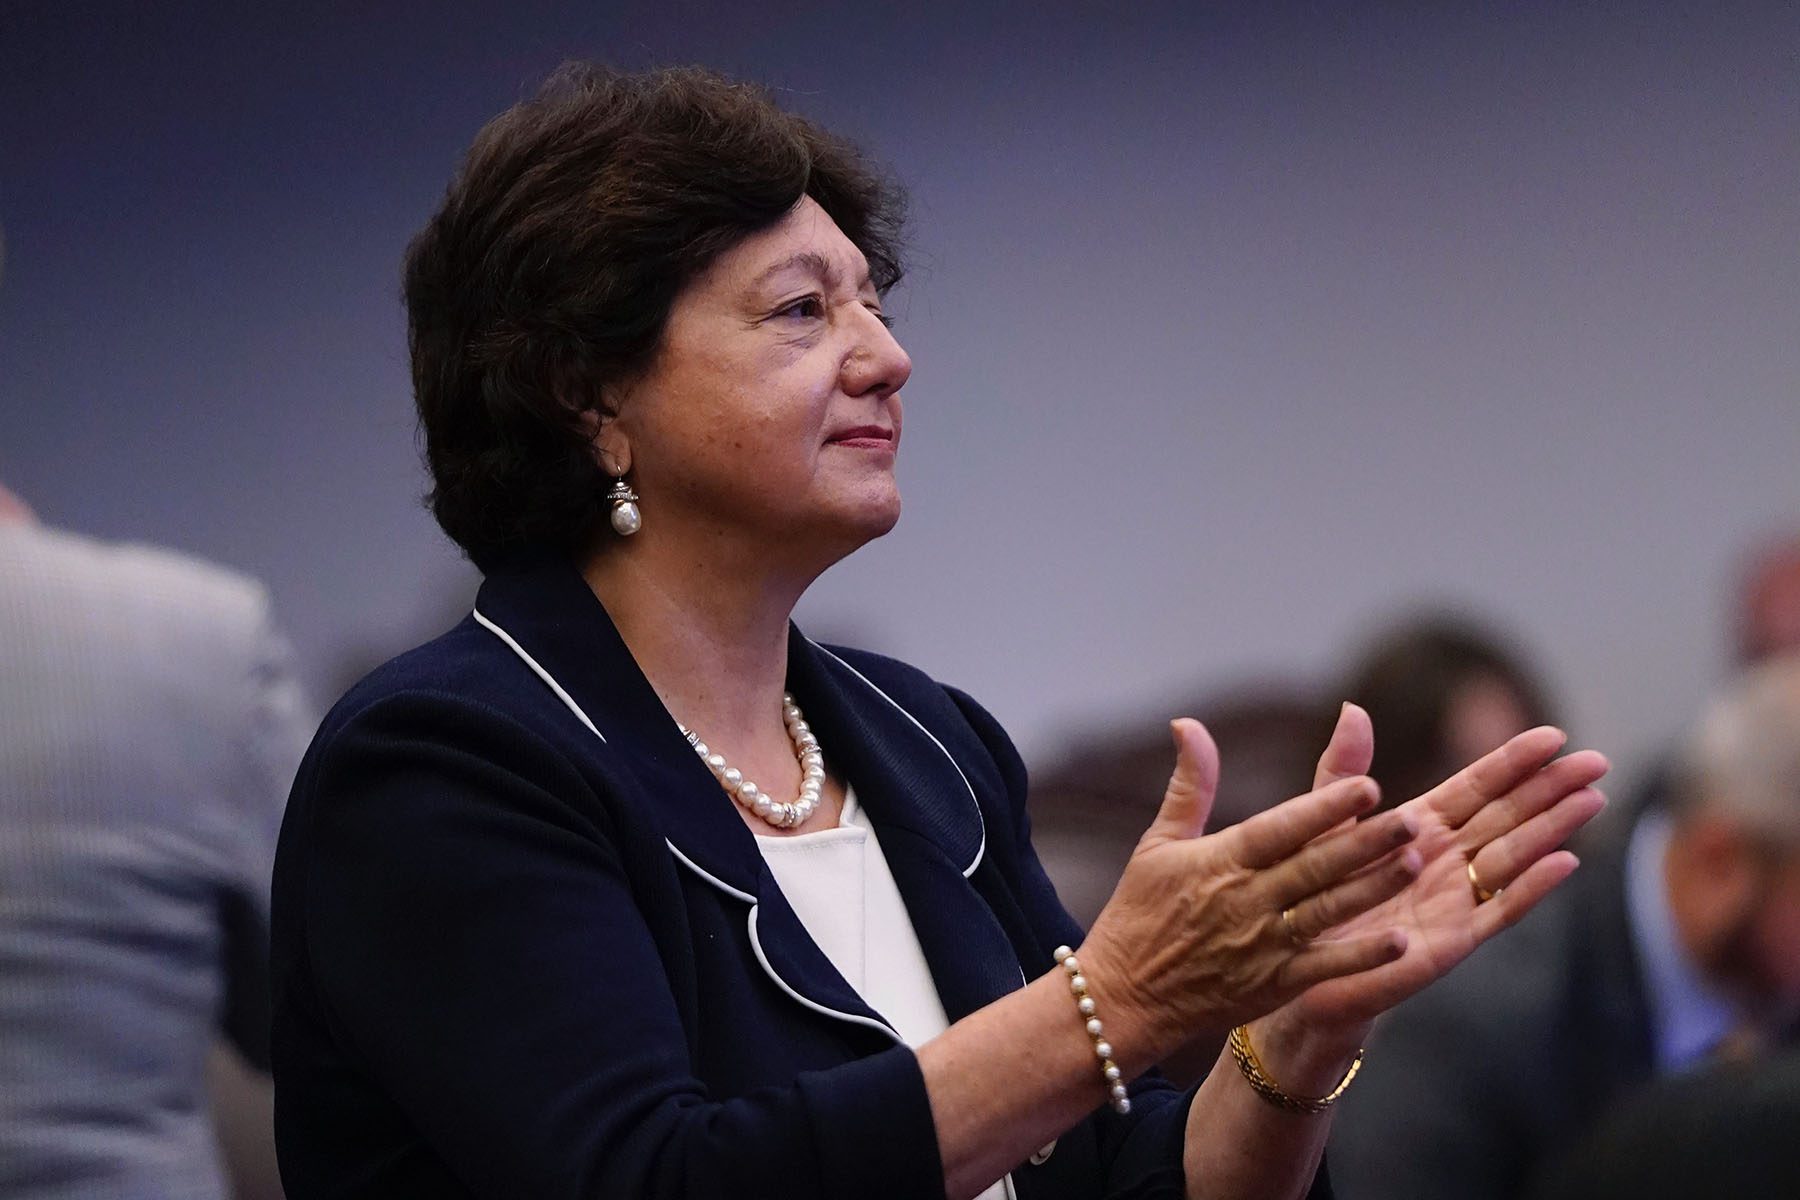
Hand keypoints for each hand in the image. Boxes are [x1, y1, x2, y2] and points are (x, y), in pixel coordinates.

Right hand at [1077, 718, 1424, 1071]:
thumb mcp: (1159, 842)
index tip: (1368, 785)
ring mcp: (1262, 945)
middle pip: (1315, 867)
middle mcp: (1245, 901)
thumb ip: (1189, 783)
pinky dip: (1359, 957)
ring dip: (1372, 889)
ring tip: (1415, 864)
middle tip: (1416, 819)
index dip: (1324, 808)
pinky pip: (1323, 968)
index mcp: (1220, 861)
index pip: (1280, 828)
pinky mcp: (1273, 985)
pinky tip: (1398, 942)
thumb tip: (1187, 723)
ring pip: (1326, 911)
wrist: (1123, 996)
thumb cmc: (1140, 912)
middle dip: (1366, 842)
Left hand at [1281, 703, 1607, 1032]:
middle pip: (1508, 815)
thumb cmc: (1312, 891)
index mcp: (1419, 825)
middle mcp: (1445, 858)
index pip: (1477, 786)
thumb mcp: (1322, 822)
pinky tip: (1566, 862)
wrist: (1298, 961)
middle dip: (1552, 788)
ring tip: (1592, 798)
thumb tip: (1354, 707)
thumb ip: (1342, 771)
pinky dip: (1533, 887)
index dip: (1514, 761)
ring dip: (1554, 828)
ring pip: (1515, 855)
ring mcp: (1455, 898)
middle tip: (1598, 760)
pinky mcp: (1454, 938)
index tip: (1554, 735)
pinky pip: (1501, 909)